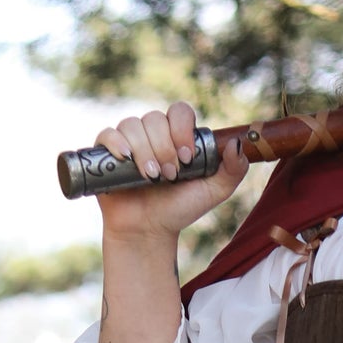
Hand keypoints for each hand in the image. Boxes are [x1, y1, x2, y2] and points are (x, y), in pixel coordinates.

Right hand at [94, 102, 247, 240]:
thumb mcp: (213, 192)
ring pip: (133, 125)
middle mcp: (152, 133)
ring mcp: (129, 141)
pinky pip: (108, 133)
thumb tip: (236, 144)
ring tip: (151, 177)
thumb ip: (232, 170)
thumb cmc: (179, 209)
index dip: (182, 129)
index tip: (187, 157)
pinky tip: (125, 157)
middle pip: (155, 119)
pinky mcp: (106, 153)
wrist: (149, 230)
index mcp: (176, 135)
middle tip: (170, 175)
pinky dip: (116, 142)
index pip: (179, 112)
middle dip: (164, 148)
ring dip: (144, 150)